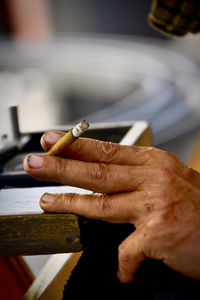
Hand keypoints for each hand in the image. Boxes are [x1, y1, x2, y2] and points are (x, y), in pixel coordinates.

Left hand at [23, 131, 199, 282]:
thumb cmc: (196, 205)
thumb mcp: (167, 177)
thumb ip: (137, 174)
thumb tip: (104, 175)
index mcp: (153, 162)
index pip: (106, 151)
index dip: (76, 146)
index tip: (51, 142)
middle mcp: (153, 178)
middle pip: (97, 172)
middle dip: (61, 167)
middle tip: (34, 163)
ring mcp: (155, 205)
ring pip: (102, 203)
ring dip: (70, 202)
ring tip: (47, 201)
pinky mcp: (158, 233)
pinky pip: (128, 252)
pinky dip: (123, 265)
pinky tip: (124, 271)